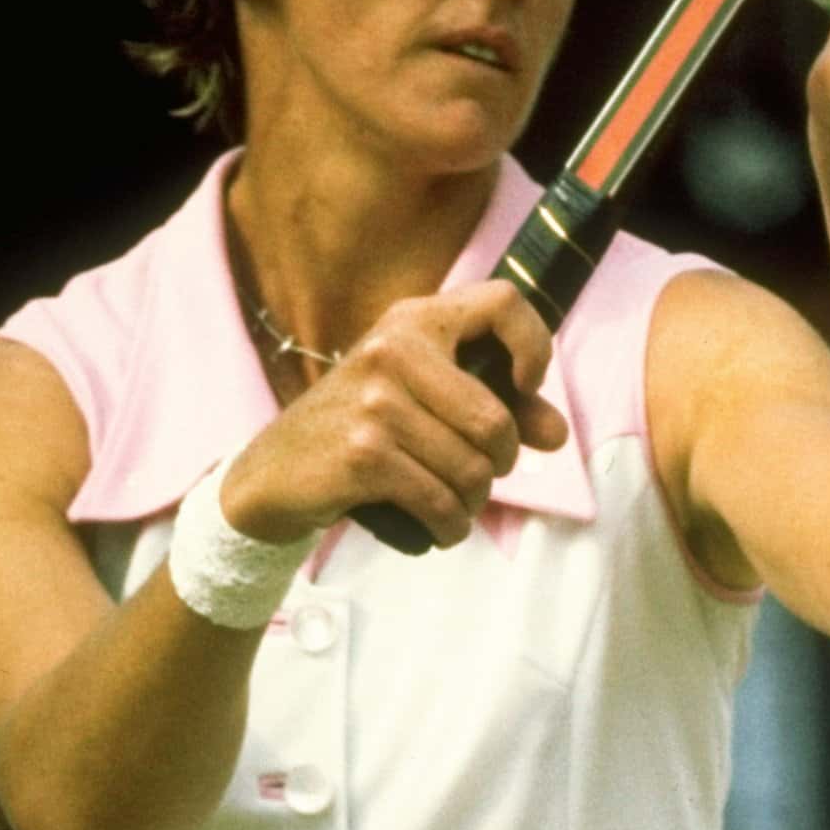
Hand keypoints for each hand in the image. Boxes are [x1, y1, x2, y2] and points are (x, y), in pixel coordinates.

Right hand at [220, 283, 566, 549]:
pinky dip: (450, 526)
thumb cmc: (359, 430)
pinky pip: (441, 502)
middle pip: (496, 420)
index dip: (534, 346)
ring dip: (472, 502)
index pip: (504, 302)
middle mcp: (394, 349)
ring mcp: (376, 401)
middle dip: (499, 463)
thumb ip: (497, 409)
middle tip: (480, 474)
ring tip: (452, 503)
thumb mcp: (423, 402)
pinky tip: (441, 527)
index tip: (524, 387)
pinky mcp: (363, 453)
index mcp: (413, 321)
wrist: (274, 473)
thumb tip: (556, 433)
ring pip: (473, 470)